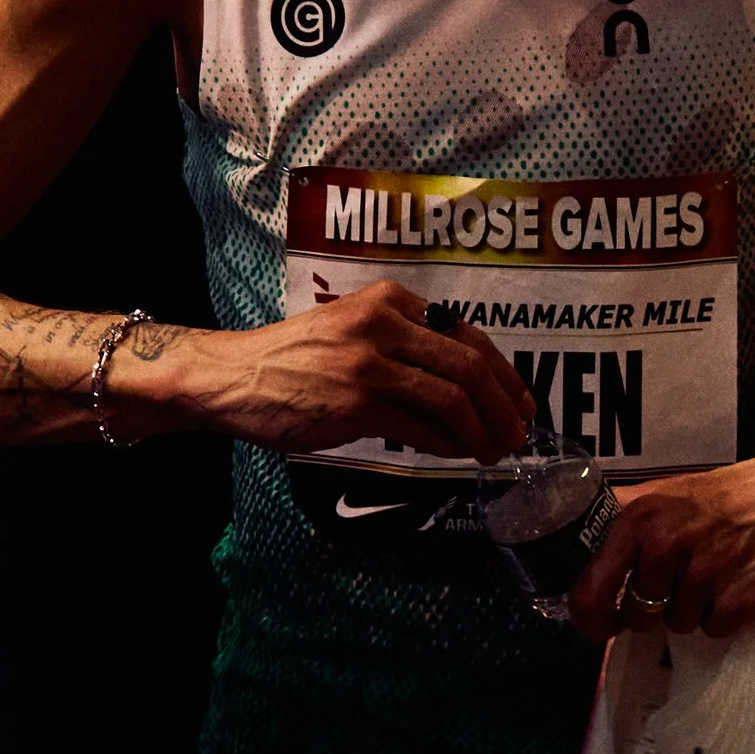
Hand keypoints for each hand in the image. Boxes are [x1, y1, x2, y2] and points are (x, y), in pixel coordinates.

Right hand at [167, 287, 536, 459]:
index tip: (521, 400)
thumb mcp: (352, 332)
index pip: (466, 333)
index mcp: (390, 300)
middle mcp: (384, 324)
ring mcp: (370, 363)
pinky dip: (447, 443)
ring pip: (452, 398)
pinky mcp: (356, 403)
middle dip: (505, 405)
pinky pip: (420, 426)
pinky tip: (456, 454)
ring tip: (495, 451)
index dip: (504, 371)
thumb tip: (463, 389)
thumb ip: (404, 347)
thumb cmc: (294, 360)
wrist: (233, 377)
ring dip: (483, 430)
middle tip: (520, 432)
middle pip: (469, 365)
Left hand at [569, 454, 754, 641]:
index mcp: (639, 519)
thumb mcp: (665, 495)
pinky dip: (724, 616)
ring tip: (717, 576)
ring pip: (676, 624)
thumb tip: (578, 557)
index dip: (589, 616)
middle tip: (678, 585)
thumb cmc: (728, 497)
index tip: (595, 626)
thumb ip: (622, 521)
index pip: (591, 588)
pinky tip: (738, 586)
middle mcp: (665, 545)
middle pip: (636, 615)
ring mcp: (703, 573)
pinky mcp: (737, 599)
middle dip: (652, 611)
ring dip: (693, 610)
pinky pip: (712, 629)